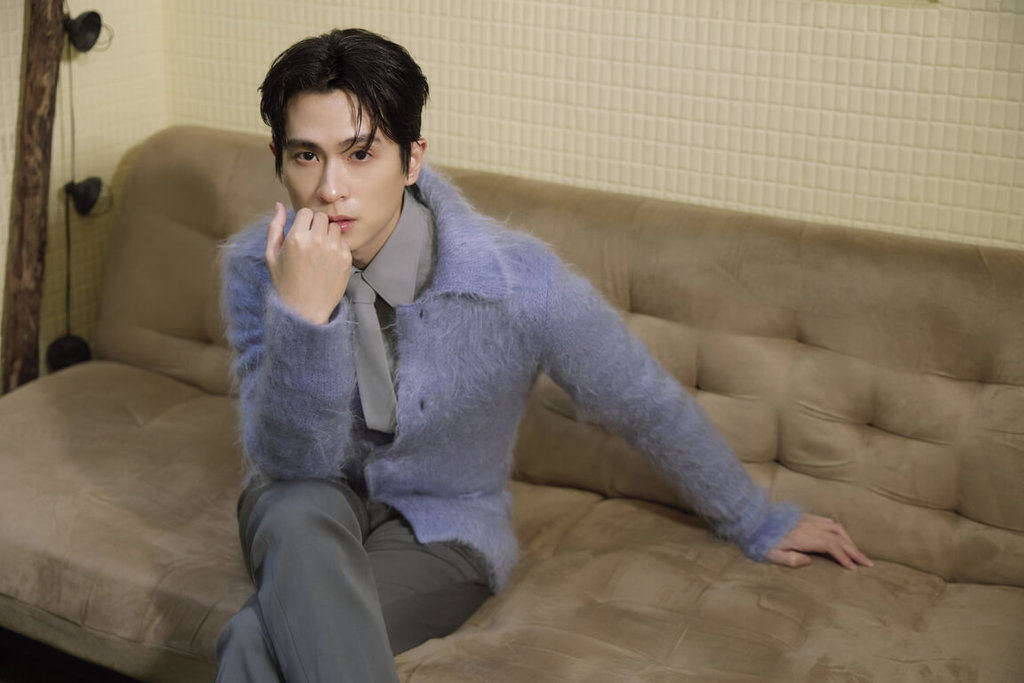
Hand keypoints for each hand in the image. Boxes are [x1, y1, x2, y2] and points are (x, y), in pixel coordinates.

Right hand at [265, 203, 352, 324]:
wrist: (305, 309)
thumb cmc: (285, 282)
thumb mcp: (271, 255)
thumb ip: (275, 227)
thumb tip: (278, 205)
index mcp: (296, 237)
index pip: (306, 211)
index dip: (303, 221)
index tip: (301, 232)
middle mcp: (316, 241)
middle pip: (322, 217)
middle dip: (316, 226)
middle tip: (310, 242)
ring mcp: (334, 249)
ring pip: (334, 228)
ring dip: (328, 235)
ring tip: (319, 251)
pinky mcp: (346, 258)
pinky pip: (343, 241)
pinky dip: (337, 247)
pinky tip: (327, 261)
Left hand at [765, 514, 873, 569]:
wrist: (749, 520)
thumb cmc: (758, 541)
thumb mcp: (770, 554)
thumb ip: (790, 559)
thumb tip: (809, 562)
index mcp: (803, 538)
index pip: (831, 547)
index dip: (844, 557)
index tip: (854, 568)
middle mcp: (808, 527)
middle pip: (838, 537)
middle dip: (854, 550)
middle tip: (868, 562)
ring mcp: (807, 520)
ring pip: (835, 527)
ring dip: (849, 540)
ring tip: (857, 551)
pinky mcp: (803, 516)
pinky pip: (826, 520)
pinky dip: (838, 529)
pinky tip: (841, 536)